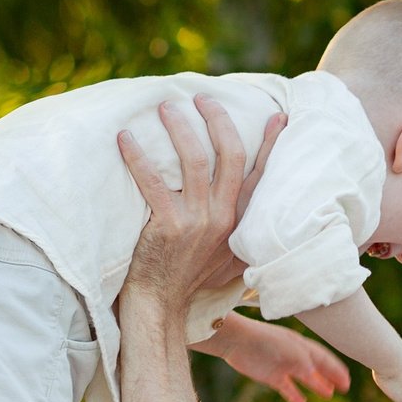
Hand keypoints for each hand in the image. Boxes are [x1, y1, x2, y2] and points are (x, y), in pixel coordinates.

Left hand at [119, 99, 287, 311]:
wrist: (161, 305)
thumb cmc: (188, 279)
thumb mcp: (224, 257)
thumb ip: (236, 231)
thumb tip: (243, 208)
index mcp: (238, 221)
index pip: (260, 175)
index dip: (271, 144)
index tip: (277, 116)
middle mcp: (223, 217)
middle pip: (230, 155)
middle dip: (218, 119)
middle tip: (201, 97)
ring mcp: (197, 221)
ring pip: (193, 159)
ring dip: (179, 127)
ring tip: (164, 107)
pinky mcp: (168, 226)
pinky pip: (152, 181)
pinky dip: (137, 156)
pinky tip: (124, 138)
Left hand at [201, 317, 350, 401]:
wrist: (236, 341)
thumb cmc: (263, 340)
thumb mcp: (286, 348)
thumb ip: (301, 360)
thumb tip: (313, 373)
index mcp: (301, 346)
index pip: (324, 358)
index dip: (336, 370)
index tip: (346, 381)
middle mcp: (294, 356)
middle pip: (317, 368)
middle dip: (331, 377)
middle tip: (344, 388)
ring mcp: (283, 366)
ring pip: (304, 378)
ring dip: (316, 385)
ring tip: (328, 395)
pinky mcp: (270, 376)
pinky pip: (286, 388)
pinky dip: (294, 395)